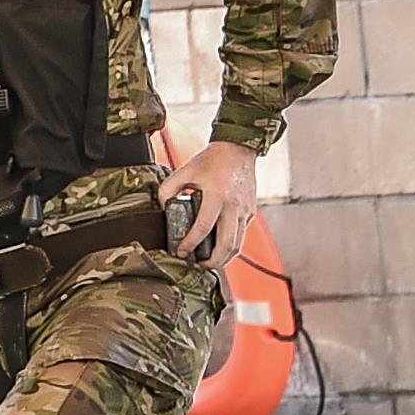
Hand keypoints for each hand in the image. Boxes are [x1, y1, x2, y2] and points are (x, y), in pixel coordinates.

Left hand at [167, 140, 260, 264]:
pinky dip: (231, 245)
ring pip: (238, 245)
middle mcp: (234, 207)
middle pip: (226, 245)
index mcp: (217, 196)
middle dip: (213, 261)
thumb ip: (168, 189)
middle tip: (200, 265)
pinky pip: (242, 235)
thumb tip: (163, 207)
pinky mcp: (250, 212)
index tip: (181, 251)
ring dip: (224, 258)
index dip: (190, 244)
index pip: (202, 228)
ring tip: (210, 261)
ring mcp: (245, 211)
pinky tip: (219, 245)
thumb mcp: (185, 170)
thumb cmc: (213, 159)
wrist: (238, 149)